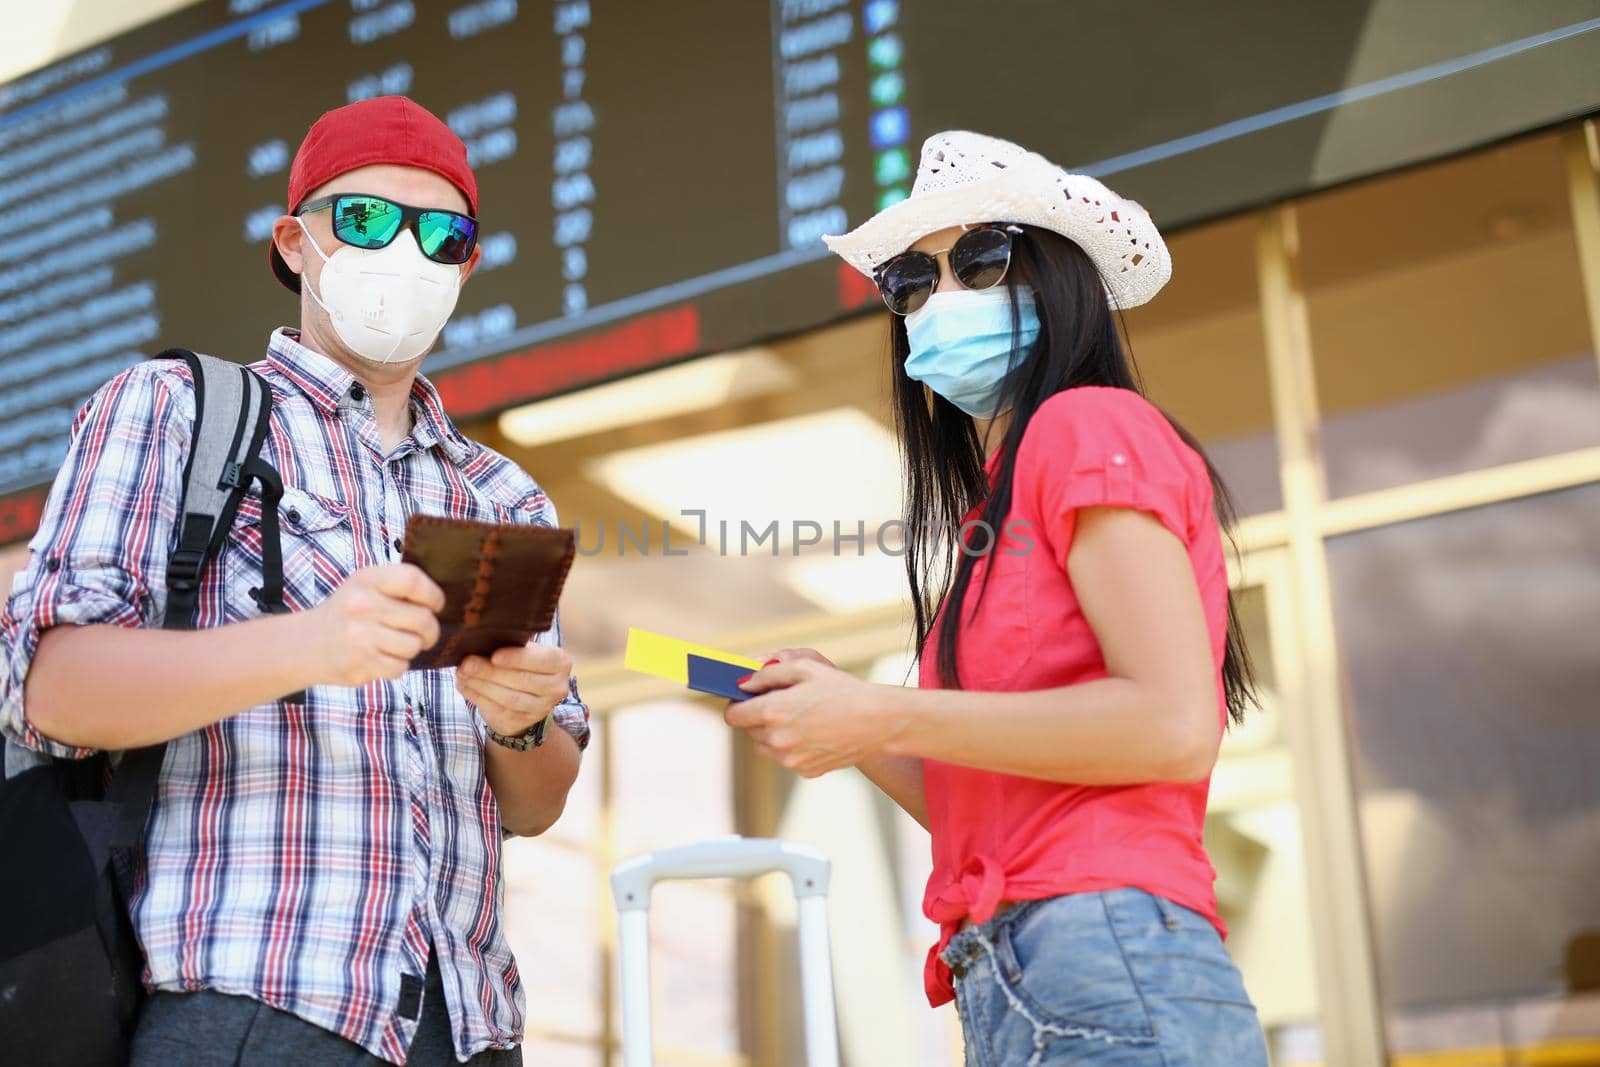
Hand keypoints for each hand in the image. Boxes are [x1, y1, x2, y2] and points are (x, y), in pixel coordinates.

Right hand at [304, 564, 443, 687]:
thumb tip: (439, 600)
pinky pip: (400, 667)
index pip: (413, 581)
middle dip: (430, 630)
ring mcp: (360, 636)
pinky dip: (397, 666)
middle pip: (422, 619)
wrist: (307, 644)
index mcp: (368, 580)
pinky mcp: (360, 663)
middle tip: (425, 634)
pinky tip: (383, 658)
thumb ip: (397, 586)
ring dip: (412, 649)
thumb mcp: (365, 586)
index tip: (436, 605)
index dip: (433, 595)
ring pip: (414, 646)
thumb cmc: (348, 612)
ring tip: (397, 644)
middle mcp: (362, 606)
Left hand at [457, 641, 572, 740]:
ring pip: (509, 698)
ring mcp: (541, 709)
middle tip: (467, 663)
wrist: (527, 695)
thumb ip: (511, 644)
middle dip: (491, 672)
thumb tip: (481, 640)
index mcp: (560, 663)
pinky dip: (477, 697)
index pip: (542, 660)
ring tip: (462, 673)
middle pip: (522, 681)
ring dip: (482, 685)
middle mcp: (556, 688)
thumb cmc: (523, 663)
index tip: (494, 655)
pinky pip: (497, 710)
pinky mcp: (521, 722)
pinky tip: (464, 685)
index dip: (518, 658)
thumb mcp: (525, 650)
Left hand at [724, 648, 907, 777]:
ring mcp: (791, 759)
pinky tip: (813, 731)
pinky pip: (786, 758)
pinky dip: (792, 746)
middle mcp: (777, 740)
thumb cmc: (842, 689)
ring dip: (772, 733)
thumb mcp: (804, 668)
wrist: (877, 720)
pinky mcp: (805, 771)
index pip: (733, 715)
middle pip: (748, 731)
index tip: (747, 698)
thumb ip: (767, 674)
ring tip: (800, 717)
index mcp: (772, 712)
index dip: (737, 704)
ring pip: (765, 747)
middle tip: (782, 702)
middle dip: (758, 716)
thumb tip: (742, 684)